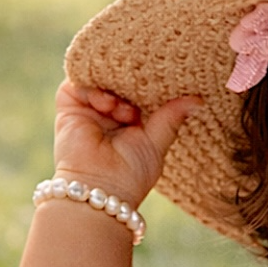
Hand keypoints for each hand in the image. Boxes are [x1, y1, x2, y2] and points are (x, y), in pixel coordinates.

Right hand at [50, 80, 202, 207]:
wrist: (100, 189)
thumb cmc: (130, 175)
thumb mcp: (156, 142)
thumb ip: (171, 117)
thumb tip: (198, 99)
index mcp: (130, 121)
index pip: (139, 90)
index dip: (150, 83)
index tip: (164, 79)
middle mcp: (109, 112)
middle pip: (120, 80)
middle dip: (132, 80)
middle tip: (146, 82)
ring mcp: (89, 107)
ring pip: (102, 78)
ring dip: (115, 89)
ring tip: (125, 111)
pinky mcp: (69, 104)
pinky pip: (79, 81)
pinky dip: (95, 88)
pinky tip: (107, 104)